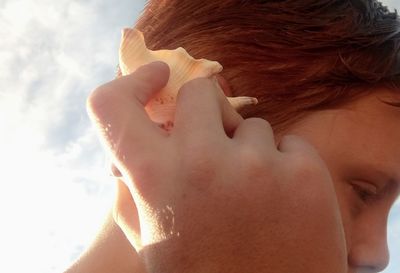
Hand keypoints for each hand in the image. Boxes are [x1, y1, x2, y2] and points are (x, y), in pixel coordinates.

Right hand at [87, 62, 347, 272]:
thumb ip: (135, 185)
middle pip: (200, 92)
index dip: (131, 84)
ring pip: (251, 123)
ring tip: (250, 198)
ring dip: (247, 151)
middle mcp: (201, 165)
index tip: (156, 79)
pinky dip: (285, 166)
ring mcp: (259, 168)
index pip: (111, 104)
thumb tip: (138, 138)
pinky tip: (283, 205)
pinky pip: (290, 143)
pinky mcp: (307, 176)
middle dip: (206, 115)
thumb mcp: (152, 237)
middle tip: (214, 150)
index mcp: (153, 181)